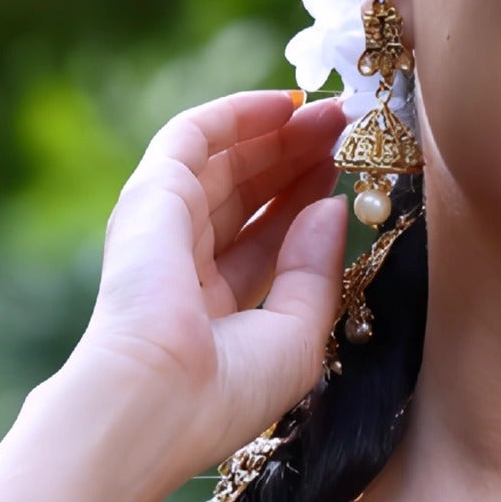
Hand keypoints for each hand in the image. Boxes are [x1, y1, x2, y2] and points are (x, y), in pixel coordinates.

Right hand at [68, 86, 352, 484]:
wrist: (155, 399)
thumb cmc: (224, 393)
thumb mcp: (296, 338)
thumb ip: (315, 273)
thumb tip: (331, 208)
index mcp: (216, 312)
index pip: (268, 243)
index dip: (308, 206)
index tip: (350, 175)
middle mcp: (186, 267)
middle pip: (249, 197)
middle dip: (299, 161)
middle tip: (348, 130)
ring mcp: (164, 228)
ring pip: (227, 163)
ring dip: (279, 134)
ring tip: (332, 113)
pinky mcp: (150, 195)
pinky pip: (193, 136)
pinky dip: (237, 113)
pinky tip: (284, 102)